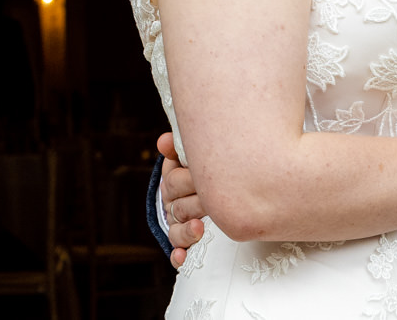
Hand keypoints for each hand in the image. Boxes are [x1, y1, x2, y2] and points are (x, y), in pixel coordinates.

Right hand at [157, 132, 205, 267]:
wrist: (232, 190)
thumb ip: (182, 148)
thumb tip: (164, 140)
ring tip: (199, 227)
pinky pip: (177, 254)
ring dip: (185, 231)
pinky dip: (179, 256)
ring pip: (175, 232)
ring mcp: (180, 227)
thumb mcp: (200, 156)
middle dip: (194, 202)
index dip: (185, 179)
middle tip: (211, 199)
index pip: (173, 181)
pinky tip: (183, 255)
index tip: (199, 176)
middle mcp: (175, 206)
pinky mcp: (188, 245)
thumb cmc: (214, 170)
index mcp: (176, 183)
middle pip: (176, 206)